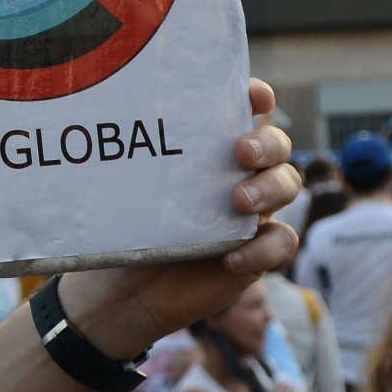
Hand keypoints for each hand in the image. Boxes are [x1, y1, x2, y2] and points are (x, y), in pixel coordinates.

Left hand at [55, 81, 302, 353]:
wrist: (123, 295)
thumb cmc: (123, 233)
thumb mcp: (124, 194)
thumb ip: (133, 165)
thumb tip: (105, 131)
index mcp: (207, 148)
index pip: (242, 111)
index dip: (255, 97)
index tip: (253, 95)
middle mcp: (237, 174)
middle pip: (276, 146)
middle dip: (267, 143)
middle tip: (240, 153)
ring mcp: (252, 212)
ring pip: (286, 185)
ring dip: (270, 189)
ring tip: (238, 203)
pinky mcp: (258, 252)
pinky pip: (282, 243)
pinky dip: (264, 249)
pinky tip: (232, 258)